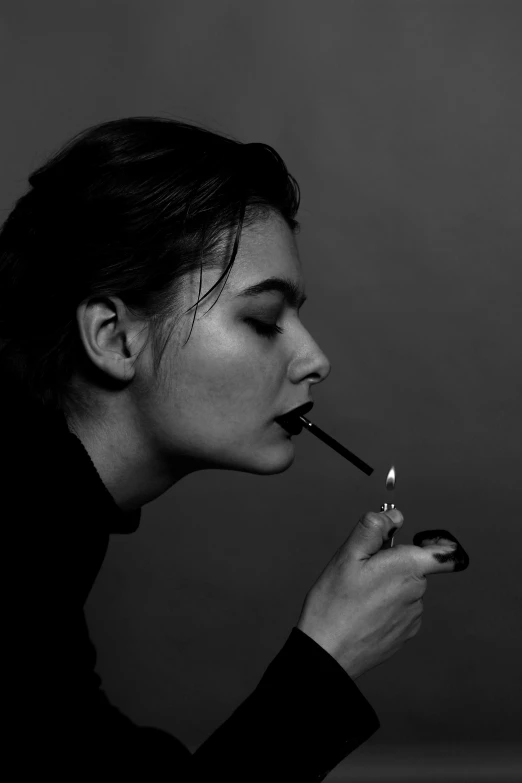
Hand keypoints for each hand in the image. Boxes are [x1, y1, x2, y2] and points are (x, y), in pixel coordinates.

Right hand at [296, 509, 462, 678]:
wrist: (327, 653)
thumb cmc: (334, 604)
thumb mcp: (347, 555)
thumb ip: (373, 528)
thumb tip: (395, 516)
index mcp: (407, 568)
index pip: (446, 554)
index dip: (440, 543)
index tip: (423, 540)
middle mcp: (417, 594)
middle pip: (415, 568)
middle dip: (393, 563)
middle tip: (362, 570)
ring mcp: (412, 618)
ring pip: (406, 590)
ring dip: (388, 586)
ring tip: (358, 596)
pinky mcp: (404, 635)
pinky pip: (401, 611)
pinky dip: (386, 607)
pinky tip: (362, 613)